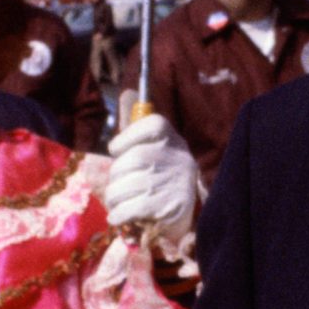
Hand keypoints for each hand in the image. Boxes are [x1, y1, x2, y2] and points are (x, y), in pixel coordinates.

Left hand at [105, 111, 199, 246]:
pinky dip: (118, 215)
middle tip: (121, 184)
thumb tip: (127, 92)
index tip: (119, 150)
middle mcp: (172, 156)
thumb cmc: (163, 172)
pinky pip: (127, 209)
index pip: (146, 125)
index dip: (125, 140)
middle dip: (117, 177)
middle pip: (126, 162)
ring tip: (122, 201)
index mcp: (170, 136)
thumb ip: (137, 124)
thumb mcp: (156, 145)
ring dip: (115, 198)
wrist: (193, 210)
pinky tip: (120, 215)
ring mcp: (168, 182)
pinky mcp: (165, 207)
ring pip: (121, 187)